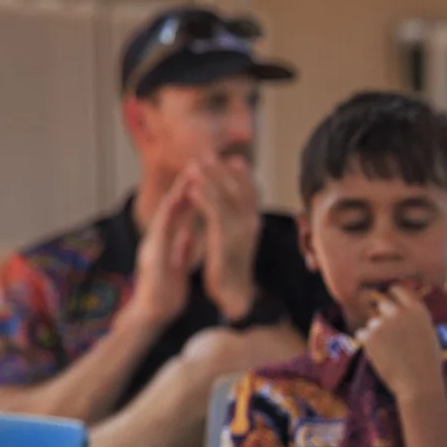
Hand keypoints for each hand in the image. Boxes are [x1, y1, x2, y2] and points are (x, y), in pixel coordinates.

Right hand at [128, 169, 205, 331]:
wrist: (152, 313)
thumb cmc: (166, 289)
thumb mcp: (178, 262)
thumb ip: (182, 246)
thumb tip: (189, 232)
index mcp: (168, 240)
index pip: (182, 212)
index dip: (193, 192)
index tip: (206, 173)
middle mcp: (159, 239)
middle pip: (173, 208)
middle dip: (185, 185)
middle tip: (197, 163)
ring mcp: (154, 246)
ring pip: (165, 216)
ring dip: (176, 196)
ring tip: (187, 177)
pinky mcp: (153, 258)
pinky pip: (161, 236)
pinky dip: (168, 219)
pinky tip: (175, 206)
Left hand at [194, 157, 262, 321]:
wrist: (235, 293)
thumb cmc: (232, 267)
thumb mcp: (239, 240)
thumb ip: (238, 221)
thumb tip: (236, 207)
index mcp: (254, 223)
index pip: (251, 191)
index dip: (242, 174)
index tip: (231, 159)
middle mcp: (250, 223)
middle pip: (238, 189)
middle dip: (222, 170)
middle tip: (207, 154)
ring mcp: (239, 231)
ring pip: (225, 197)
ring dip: (210, 179)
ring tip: (196, 164)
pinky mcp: (224, 239)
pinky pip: (213, 213)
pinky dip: (204, 199)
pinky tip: (193, 188)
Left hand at [357, 284, 446, 406]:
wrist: (419, 384)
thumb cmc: (427, 362)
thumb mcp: (428, 333)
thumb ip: (413, 318)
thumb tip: (399, 307)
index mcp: (417, 310)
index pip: (397, 289)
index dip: (393, 296)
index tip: (391, 303)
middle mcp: (400, 312)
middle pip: (381, 303)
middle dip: (383, 314)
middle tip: (389, 332)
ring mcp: (383, 323)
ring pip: (372, 321)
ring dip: (377, 332)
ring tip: (390, 351)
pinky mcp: (369, 336)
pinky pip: (363, 333)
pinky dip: (368, 343)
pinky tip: (382, 355)